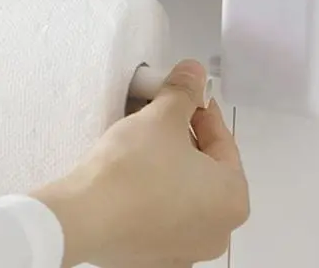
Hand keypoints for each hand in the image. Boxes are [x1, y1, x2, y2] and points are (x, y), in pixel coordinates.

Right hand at [32, 60, 248, 266]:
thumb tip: (196, 70)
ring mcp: (186, 251)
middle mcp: (219, 232)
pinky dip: (151, 190)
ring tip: (140, 138)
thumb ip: (183, 91)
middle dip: (183, 137)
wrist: (85, 217)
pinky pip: (159, 214)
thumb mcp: (161, 117)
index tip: (183, 93)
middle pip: (204, 170)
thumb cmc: (135, 164)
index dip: (202, 111)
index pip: (223, 143)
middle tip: (158, 113)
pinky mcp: (153, 257)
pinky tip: (128, 172)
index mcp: (232, 199)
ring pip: (182, 193)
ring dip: (167, 163)